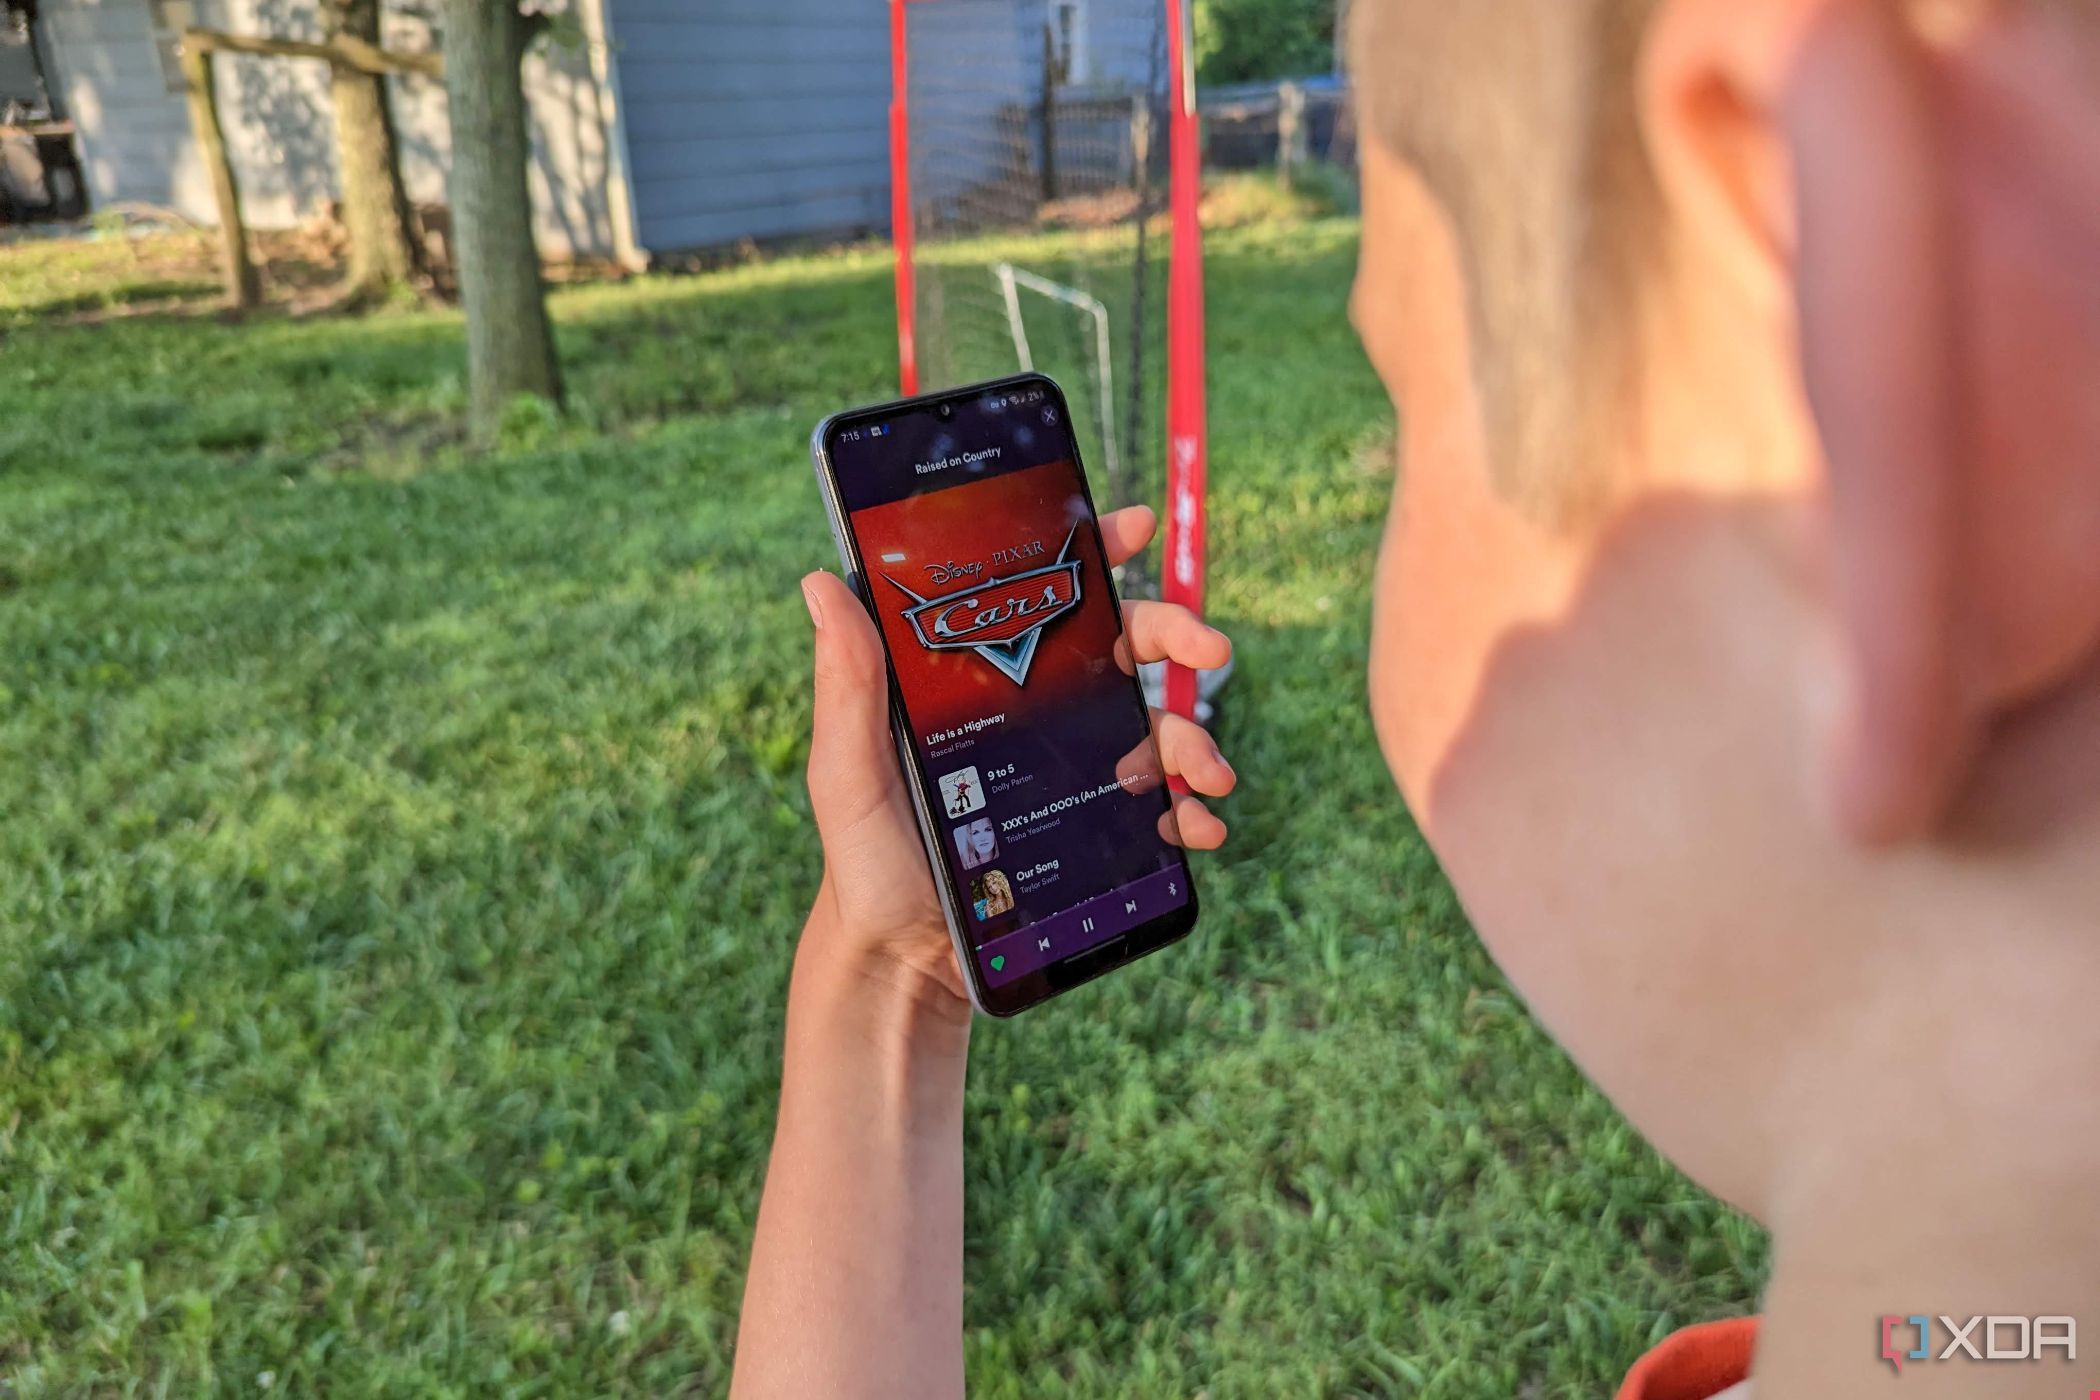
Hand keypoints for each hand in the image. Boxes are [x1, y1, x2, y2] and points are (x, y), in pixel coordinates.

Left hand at [798, 504, 1236, 1013]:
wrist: (901, 963)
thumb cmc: (864, 859)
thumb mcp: (849, 769)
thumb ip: (848, 683)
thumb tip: (818, 582)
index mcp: (985, 683)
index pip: (1042, 599)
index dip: (1091, 554)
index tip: (1130, 525)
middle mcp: (1036, 716)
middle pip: (1121, 651)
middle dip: (1177, 634)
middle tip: (1214, 645)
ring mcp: (1073, 772)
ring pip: (1154, 726)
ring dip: (1195, 737)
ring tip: (1209, 772)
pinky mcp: (1097, 833)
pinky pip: (1160, 808)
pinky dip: (1191, 811)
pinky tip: (1200, 827)